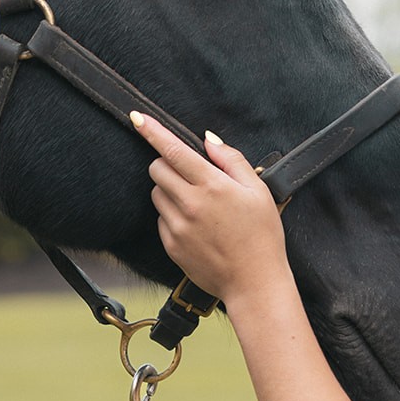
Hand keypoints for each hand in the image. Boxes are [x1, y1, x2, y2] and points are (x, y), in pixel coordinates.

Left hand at [132, 112, 289, 303]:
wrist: (254, 283)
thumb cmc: (262, 236)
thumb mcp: (258, 191)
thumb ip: (231, 160)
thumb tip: (208, 139)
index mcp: (212, 186)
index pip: (173, 150)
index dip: (153, 131)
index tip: (137, 117)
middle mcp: (190, 204)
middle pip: (157, 169)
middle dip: (167, 164)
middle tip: (190, 174)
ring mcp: (177, 226)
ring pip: (157, 193)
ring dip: (170, 190)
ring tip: (198, 204)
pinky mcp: (170, 245)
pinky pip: (161, 219)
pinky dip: (172, 215)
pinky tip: (196, 226)